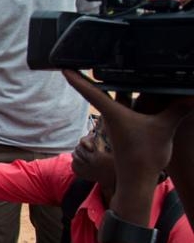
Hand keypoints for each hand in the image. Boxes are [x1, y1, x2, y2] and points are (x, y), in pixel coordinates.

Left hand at [62, 71, 193, 181]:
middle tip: (77, 62)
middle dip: (87, 78)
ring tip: (99, 71)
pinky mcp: (120, 131)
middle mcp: (110, 117)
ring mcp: (113, 125)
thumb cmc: (145, 156)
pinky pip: (118, 110)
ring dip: (104, 87)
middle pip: (97, 92)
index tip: (63, 68)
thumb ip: (178, 109)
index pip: (91, 91)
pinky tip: (124, 93)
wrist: (137, 180)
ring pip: (109, 101)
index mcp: (113, 113)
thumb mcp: (164, 128)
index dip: (77, 79)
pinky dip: (119, 99)